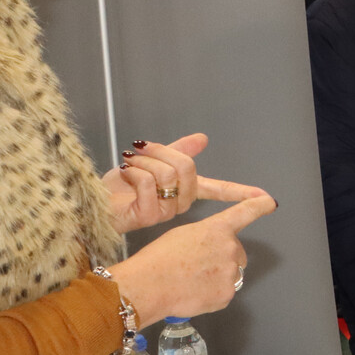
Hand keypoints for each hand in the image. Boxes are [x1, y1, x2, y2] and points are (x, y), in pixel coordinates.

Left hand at [104, 132, 268, 233]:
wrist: (88, 203)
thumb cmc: (116, 188)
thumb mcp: (150, 161)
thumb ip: (177, 150)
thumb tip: (202, 138)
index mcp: (183, 191)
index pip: (219, 191)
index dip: (242, 192)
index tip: (266, 198)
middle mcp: (178, 204)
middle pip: (186, 166)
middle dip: (160, 150)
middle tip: (139, 150)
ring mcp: (165, 211)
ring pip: (167, 173)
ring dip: (142, 160)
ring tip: (127, 163)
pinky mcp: (148, 216)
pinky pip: (149, 182)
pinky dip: (132, 171)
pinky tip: (123, 175)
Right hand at [106, 193, 275, 325]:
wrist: (148, 285)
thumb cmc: (159, 258)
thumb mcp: (183, 234)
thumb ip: (206, 236)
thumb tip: (213, 247)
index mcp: (217, 229)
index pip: (245, 212)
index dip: (260, 205)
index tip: (270, 202)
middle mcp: (230, 248)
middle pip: (237, 252)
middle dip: (224, 258)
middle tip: (199, 265)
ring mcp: (231, 273)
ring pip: (231, 274)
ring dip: (218, 276)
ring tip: (192, 279)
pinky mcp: (227, 294)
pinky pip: (225, 292)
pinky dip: (213, 293)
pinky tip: (194, 292)